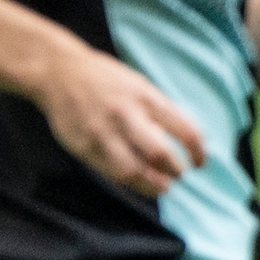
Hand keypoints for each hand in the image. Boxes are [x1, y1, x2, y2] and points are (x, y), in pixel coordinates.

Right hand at [36, 41, 207, 197]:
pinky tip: (137, 180)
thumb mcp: (140, 86)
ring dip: (153, 186)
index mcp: (146, 98)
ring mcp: (102, 132)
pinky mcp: (83, 146)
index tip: (200, 163)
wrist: (58, 72)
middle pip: (159, 154)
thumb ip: (163, 111)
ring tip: (162, 187)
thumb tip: (190, 140)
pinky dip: (129, 181)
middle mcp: (125, 115)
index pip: (185, 130)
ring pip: (132, 172)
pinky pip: (110, 173)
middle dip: (175, 171)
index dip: (198, 152)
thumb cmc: (106, 80)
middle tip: (179, 175)